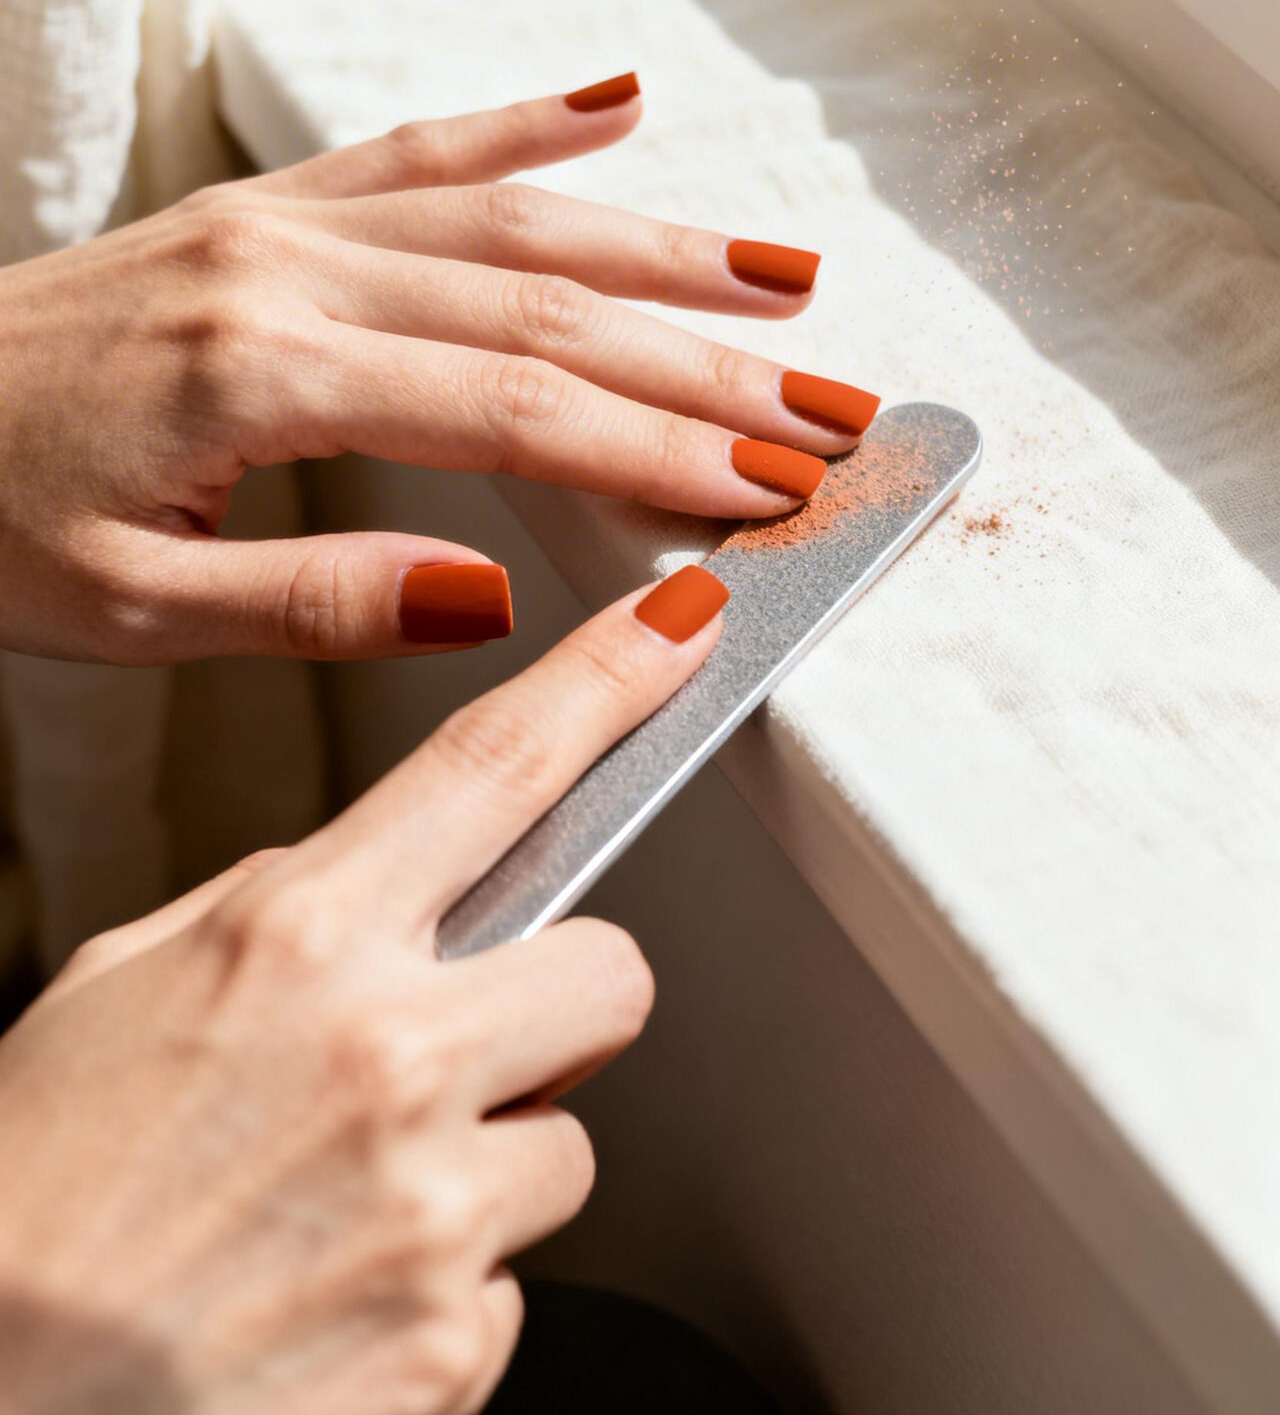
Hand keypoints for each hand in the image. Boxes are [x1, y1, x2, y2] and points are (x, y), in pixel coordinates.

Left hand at [0, 77, 875, 664]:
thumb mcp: (125, 608)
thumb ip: (314, 600)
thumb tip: (493, 594)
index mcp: (259, 370)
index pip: (512, 403)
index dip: (658, 446)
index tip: (769, 486)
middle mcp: (286, 265)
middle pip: (543, 302)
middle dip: (706, 361)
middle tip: (830, 407)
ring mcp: (278, 218)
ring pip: (506, 214)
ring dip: (660, 243)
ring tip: (786, 277)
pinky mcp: (264, 204)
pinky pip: (416, 147)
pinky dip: (526, 123)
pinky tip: (616, 104)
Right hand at [0, 576, 726, 1414]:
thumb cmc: (31, 1197)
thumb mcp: (126, 987)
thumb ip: (272, 911)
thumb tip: (371, 890)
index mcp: (300, 939)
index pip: (498, 766)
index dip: (609, 680)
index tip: (677, 630)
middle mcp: (387, 1056)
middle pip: (612, 972)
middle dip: (556, 1003)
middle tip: (461, 1047)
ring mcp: (432, 1206)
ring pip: (566, 1142)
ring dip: (485, 1162)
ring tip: (346, 1204)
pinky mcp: (452, 1343)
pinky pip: (511, 1281)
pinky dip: (442, 1288)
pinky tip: (336, 1292)